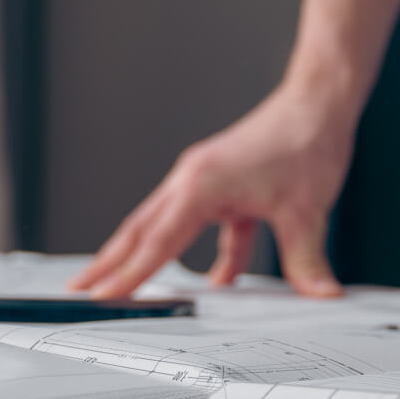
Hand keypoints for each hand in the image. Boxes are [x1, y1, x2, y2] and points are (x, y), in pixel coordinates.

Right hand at [70, 88, 354, 298]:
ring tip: (121, 283)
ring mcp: (206, 181)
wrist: (318, 103)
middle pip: (142, 230)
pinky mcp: (224, 185)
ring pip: (166, 226)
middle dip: (110, 262)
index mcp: (202, 185)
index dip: (129, 274)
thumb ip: (307, 260)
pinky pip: (204, 226)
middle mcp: (194, 180)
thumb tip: (320, 294)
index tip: (102, 295)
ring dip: (144, 255)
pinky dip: (206, 254)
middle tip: (79, 288)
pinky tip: (217, 283)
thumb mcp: (306, 212)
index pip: (157, 242)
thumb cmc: (304, 142)